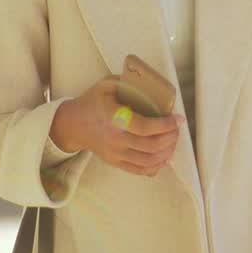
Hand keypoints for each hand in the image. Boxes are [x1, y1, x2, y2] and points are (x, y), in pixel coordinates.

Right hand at [52, 76, 183, 176]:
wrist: (73, 125)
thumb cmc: (92, 102)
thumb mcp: (106, 85)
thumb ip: (128, 83)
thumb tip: (151, 83)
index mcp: (114, 118)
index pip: (144, 127)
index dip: (165, 125)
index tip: (178, 119)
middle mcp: (115, 139)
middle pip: (150, 146)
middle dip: (170, 138)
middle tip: (177, 128)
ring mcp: (115, 153)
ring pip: (148, 161)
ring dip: (166, 152)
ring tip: (173, 141)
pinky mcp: (116, 162)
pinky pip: (139, 170)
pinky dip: (155, 166)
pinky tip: (164, 157)